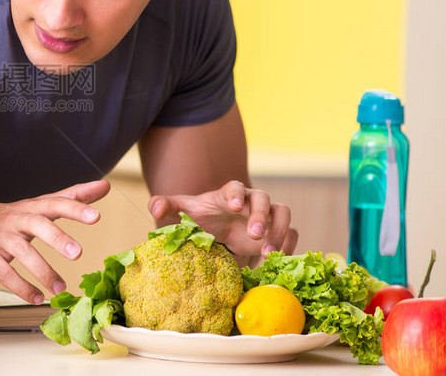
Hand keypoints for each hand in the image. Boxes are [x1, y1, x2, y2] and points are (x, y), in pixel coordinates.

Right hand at [0, 179, 110, 303]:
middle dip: (57, 238)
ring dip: (43, 271)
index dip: (76, 208)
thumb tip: (104, 186)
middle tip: (77, 253)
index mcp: (33, 207)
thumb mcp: (41, 204)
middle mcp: (17, 220)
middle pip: (37, 224)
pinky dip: (21, 287)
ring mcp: (2, 239)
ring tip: (61, 288)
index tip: (96, 216)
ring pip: (22, 252)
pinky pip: (4, 273)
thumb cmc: (12, 216)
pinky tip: (36, 297)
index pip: (56, 203)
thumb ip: (73, 197)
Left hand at [147, 181, 297, 262]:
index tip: (233, 206)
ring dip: (279, 231)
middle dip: (260, 216)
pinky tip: (278, 259)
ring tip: (269, 253)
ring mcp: (267, 215)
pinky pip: (291, 233)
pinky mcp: (276, 231)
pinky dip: (289, 244)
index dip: (236, 194)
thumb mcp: (181, 214)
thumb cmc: (200, 220)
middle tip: (254, 235)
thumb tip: (154, 207)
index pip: (235, 187)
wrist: (216, 235)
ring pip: (283, 213)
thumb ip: (165, 206)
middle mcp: (251, 201)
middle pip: (264, 199)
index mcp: (228, 194)